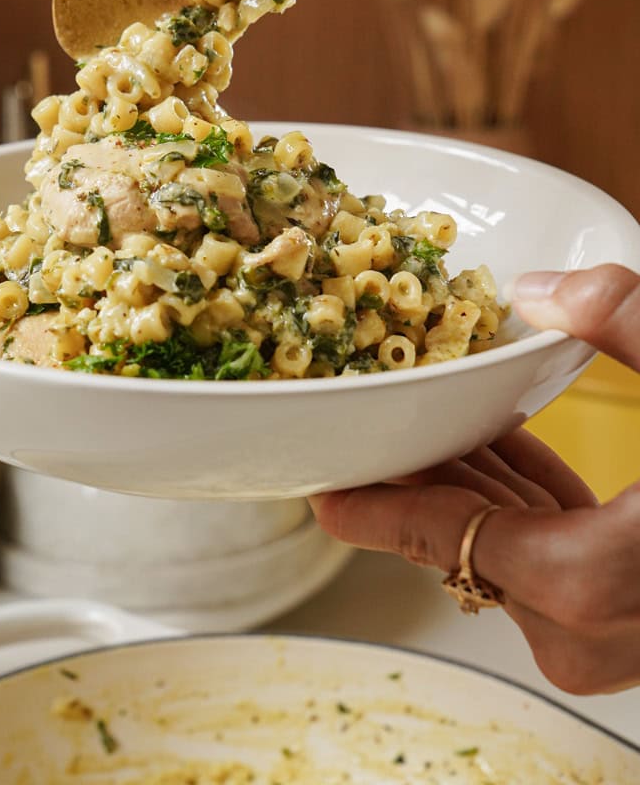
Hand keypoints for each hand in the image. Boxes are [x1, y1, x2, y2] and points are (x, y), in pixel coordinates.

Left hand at [310, 264, 639, 694]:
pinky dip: (526, 507)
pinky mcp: (632, 626)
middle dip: (422, 475)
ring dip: (471, 485)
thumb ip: (629, 321)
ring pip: (506, 552)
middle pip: (465, 540)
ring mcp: (611, 639)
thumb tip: (545, 288)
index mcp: (584, 578)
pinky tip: (506, 450)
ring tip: (432, 420)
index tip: (319, 488)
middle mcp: (587, 630)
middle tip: (379, 415)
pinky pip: (552, 560)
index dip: (374, 507)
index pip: (439, 536)